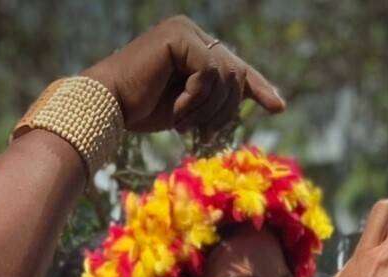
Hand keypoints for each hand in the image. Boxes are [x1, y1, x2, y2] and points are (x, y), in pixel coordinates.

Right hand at [85, 16, 283, 137]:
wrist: (108, 107)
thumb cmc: (140, 111)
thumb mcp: (188, 108)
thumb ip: (213, 99)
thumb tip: (244, 101)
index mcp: (195, 48)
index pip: (236, 67)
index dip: (258, 87)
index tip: (278, 107)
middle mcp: (192, 33)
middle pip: (236, 73)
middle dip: (226, 111)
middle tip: (205, 134)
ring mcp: (186, 31)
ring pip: (226, 74)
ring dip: (209, 110)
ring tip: (184, 123)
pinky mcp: (178, 37)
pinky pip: (208, 73)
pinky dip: (196, 100)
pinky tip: (177, 112)